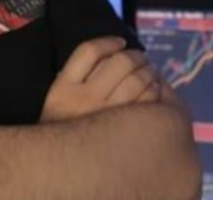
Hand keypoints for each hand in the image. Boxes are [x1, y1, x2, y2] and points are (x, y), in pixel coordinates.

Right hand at [40, 36, 161, 122]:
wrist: (59, 170)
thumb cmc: (65, 131)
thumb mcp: (57, 101)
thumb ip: (76, 78)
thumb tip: (113, 53)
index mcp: (62, 89)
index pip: (89, 50)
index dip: (109, 42)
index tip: (120, 42)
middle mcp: (83, 100)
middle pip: (119, 62)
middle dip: (136, 56)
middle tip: (141, 59)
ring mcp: (104, 116)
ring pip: (137, 79)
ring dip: (149, 71)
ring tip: (150, 73)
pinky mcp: (123, 131)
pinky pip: (147, 100)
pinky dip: (155, 90)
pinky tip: (154, 91)